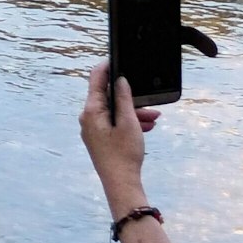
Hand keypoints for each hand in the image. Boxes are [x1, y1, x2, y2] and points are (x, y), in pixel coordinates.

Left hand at [80, 61, 160, 208]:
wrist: (120, 184)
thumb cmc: (124, 154)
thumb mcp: (129, 123)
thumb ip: (125, 99)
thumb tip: (121, 80)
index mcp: (91, 111)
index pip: (96, 80)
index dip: (107, 67)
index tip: (117, 59)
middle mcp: (88, 118)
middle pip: (109, 98)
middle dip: (131, 98)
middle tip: (150, 102)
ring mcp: (92, 129)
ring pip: (114, 112)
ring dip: (134, 112)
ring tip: (154, 118)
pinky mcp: (99, 138)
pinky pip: (114, 123)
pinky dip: (129, 123)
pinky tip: (147, 127)